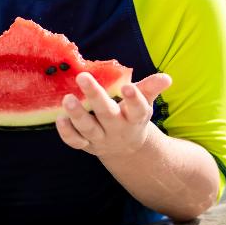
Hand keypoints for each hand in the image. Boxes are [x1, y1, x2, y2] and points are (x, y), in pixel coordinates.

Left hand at [55, 72, 171, 157]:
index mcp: (135, 118)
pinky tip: (59, 118)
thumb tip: (166, 77)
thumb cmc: (132, 115)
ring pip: (88, 129)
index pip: (137, 109)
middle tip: (82, 77)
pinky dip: (67, 133)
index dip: (134, 99)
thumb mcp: (145, 103)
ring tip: (67, 98)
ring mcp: (101, 139)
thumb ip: (151, 88)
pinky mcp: (87, 145)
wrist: (126, 148)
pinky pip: (75, 142)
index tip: (128, 87)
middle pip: (107, 114)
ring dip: (77, 114)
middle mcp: (118, 129)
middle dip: (95, 96)